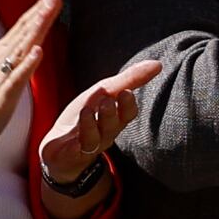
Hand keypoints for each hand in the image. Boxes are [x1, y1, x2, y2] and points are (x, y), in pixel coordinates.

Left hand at [39, 55, 159, 198]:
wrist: (61, 149)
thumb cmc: (86, 117)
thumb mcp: (105, 93)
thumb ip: (130, 80)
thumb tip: (158, 64)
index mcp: (115, 119)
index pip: (127, 114)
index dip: (128, 105)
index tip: (126, 92)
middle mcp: (104, 134)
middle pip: (112, 126)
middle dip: (112, 114)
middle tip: (108, 101)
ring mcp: (86, 146)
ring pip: (93, 138)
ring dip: (91, 125)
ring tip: (87, 110)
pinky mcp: (68, 155)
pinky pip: (73, 151)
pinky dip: (73, 144)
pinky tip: (71, 137)